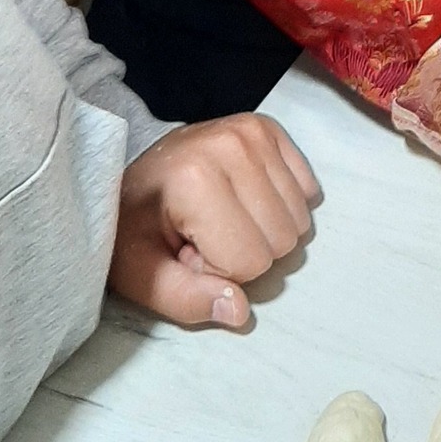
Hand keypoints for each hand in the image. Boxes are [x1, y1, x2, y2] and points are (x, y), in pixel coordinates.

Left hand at [109, 115, 319, 328]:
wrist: (133, 176)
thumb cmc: (133, 227)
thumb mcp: (141, 275)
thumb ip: (186, 300)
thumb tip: (240, 312)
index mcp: (196, 180)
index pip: (251, 262)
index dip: (217, 270)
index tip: (186, 250)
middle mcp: (232, 146)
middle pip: (282, 240)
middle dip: (246, 251)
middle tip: (204, 235)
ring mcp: (254, 133)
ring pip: (299, 218)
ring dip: (264, 229)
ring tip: (221, 216)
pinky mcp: (268, 129)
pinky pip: (307, 189)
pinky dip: (281, 204)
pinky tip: (243, 198)